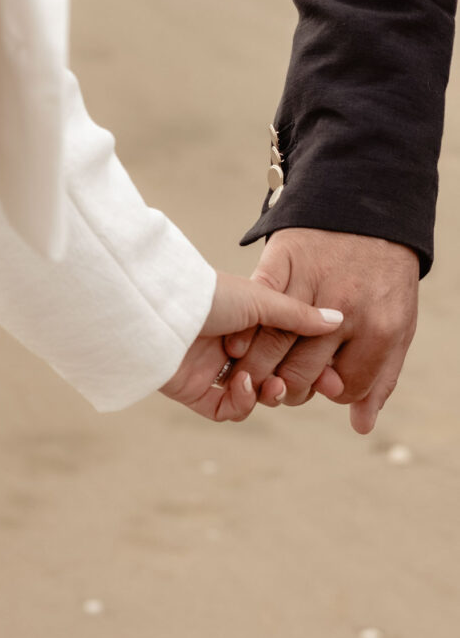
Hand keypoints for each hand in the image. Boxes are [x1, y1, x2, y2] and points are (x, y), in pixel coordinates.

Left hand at [159, 270, 343, 421]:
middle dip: (296, 381)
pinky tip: (245, 385)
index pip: (286, 348)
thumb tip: (338, 319)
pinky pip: (226, 410)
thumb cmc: (210, 294)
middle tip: (319, 383)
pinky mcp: (194, 392)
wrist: (162, 309)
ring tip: (274, 383)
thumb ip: (299, 314)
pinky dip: (242, 403)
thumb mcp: (262, 298)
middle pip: (273, 375)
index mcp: (247, 321)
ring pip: (253, 396)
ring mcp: (212, 370)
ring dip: (270, 393)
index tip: (334, 369)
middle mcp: (231, 346)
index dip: (310, 361)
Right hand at [224, 229, 418, 433]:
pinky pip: (256, 305)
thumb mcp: (396, 327)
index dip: (328, 393)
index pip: (344, 387)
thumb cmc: (383, 278)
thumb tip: (360, 425)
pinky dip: (246, 330)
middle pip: (302, 373)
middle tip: (275, 384)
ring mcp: (311, 285)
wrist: (366, 212)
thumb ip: (380, 377)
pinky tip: (241, 343)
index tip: (318, 384)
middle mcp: (346, 310)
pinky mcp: (281, 262)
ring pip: (274, 345)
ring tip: (251, 373)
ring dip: (256, 368)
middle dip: (285, 387)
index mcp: (380, 329)